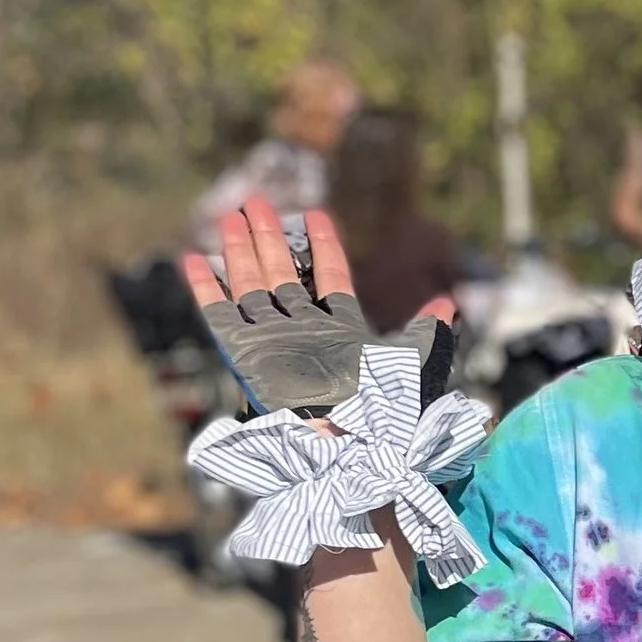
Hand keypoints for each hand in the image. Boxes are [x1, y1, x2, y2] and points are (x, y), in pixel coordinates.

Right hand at [181, 200, 455, 416]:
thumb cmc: (385, 408)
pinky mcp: (246, 357)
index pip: (330, 276)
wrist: (353, 442)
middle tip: (254, 200)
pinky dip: (207, 289)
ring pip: (251, 286)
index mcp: (342, 328)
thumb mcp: (412, 360)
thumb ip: (425, 329)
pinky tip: (192, 259)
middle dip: (268, 237)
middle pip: (282, 273)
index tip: (315, 214)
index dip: (324, 245)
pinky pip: (221, 317)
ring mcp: (273, 341)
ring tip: (228, 215)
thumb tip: (449, 303)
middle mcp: (304, 331)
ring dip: (239, 251)